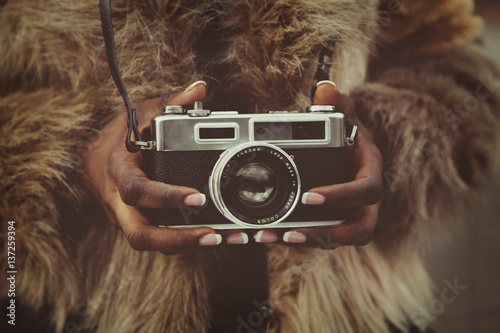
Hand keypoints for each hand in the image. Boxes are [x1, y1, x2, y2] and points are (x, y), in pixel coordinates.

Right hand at [82, 81, 222, 253]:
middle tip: (213, 236)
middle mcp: (120, 202)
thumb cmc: (122, 136)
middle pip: (140, 234)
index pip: (137, 191)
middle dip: (176, 240)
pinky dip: (186, 241)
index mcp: (120, 172)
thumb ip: (169, 103)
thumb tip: (198, 88)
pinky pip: (160, 238)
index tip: (198, 198)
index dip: (165, 198)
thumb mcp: (141, 113)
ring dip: (186, 246)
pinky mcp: (141, 224)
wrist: (94, 159)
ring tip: (222, 239)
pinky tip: (217, 236)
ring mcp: (129, 217)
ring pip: (151, 242)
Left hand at [252, 81, 382, 247]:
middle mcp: (364, 201)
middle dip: (326, 235)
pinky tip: (269, 235)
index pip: (366, 191)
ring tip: (272, 238)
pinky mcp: (332, 222)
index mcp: (370, 174)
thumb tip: (325, 89)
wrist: (348, 153)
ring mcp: (349, 214)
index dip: (342, 197)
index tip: (309, 196)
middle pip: (358, 229)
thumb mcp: (346, 116)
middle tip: (292, 234)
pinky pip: (318, 236)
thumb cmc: (349, 136)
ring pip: (335, 239)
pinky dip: (295, 238)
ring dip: (304, 241)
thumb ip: (338, 104)